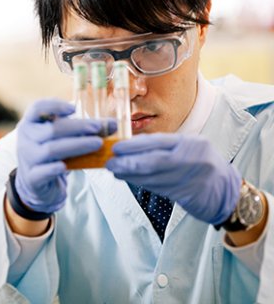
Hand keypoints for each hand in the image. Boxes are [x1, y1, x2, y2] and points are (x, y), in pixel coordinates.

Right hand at [16, 98, 114, 213]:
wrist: (37, 183)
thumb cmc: (53, 153)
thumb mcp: (64, 138)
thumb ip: (84, 129)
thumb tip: (113, 124)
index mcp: (31, 123)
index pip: (37, 108)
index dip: (55, 105)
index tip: (74, 108)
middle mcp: (26, 138)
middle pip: (52, 129)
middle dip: (78, 127)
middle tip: (98, 128)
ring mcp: (27, 158)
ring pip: (51, 149)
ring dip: (77, 145)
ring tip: (98, 144)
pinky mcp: (32, 178)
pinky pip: (43, 172)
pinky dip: (55, 169)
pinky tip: (66, 167)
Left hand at [106, 133, 241, 224]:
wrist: (227, 191)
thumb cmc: (202, 166)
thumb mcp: (189, 149)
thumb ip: (166, 147)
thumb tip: (134, 148)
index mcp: (190, 143)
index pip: (157, 142)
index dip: (135, 146)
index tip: (117, 148)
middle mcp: (191, 158)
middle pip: (154, 161)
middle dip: (129, 162)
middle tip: (110, 163)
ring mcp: (190, 177)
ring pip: (154, 177)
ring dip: (131, 175)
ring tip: (115, 172)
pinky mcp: (187, 194)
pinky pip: (159, 188)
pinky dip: (142, 183)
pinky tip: (130, 180)